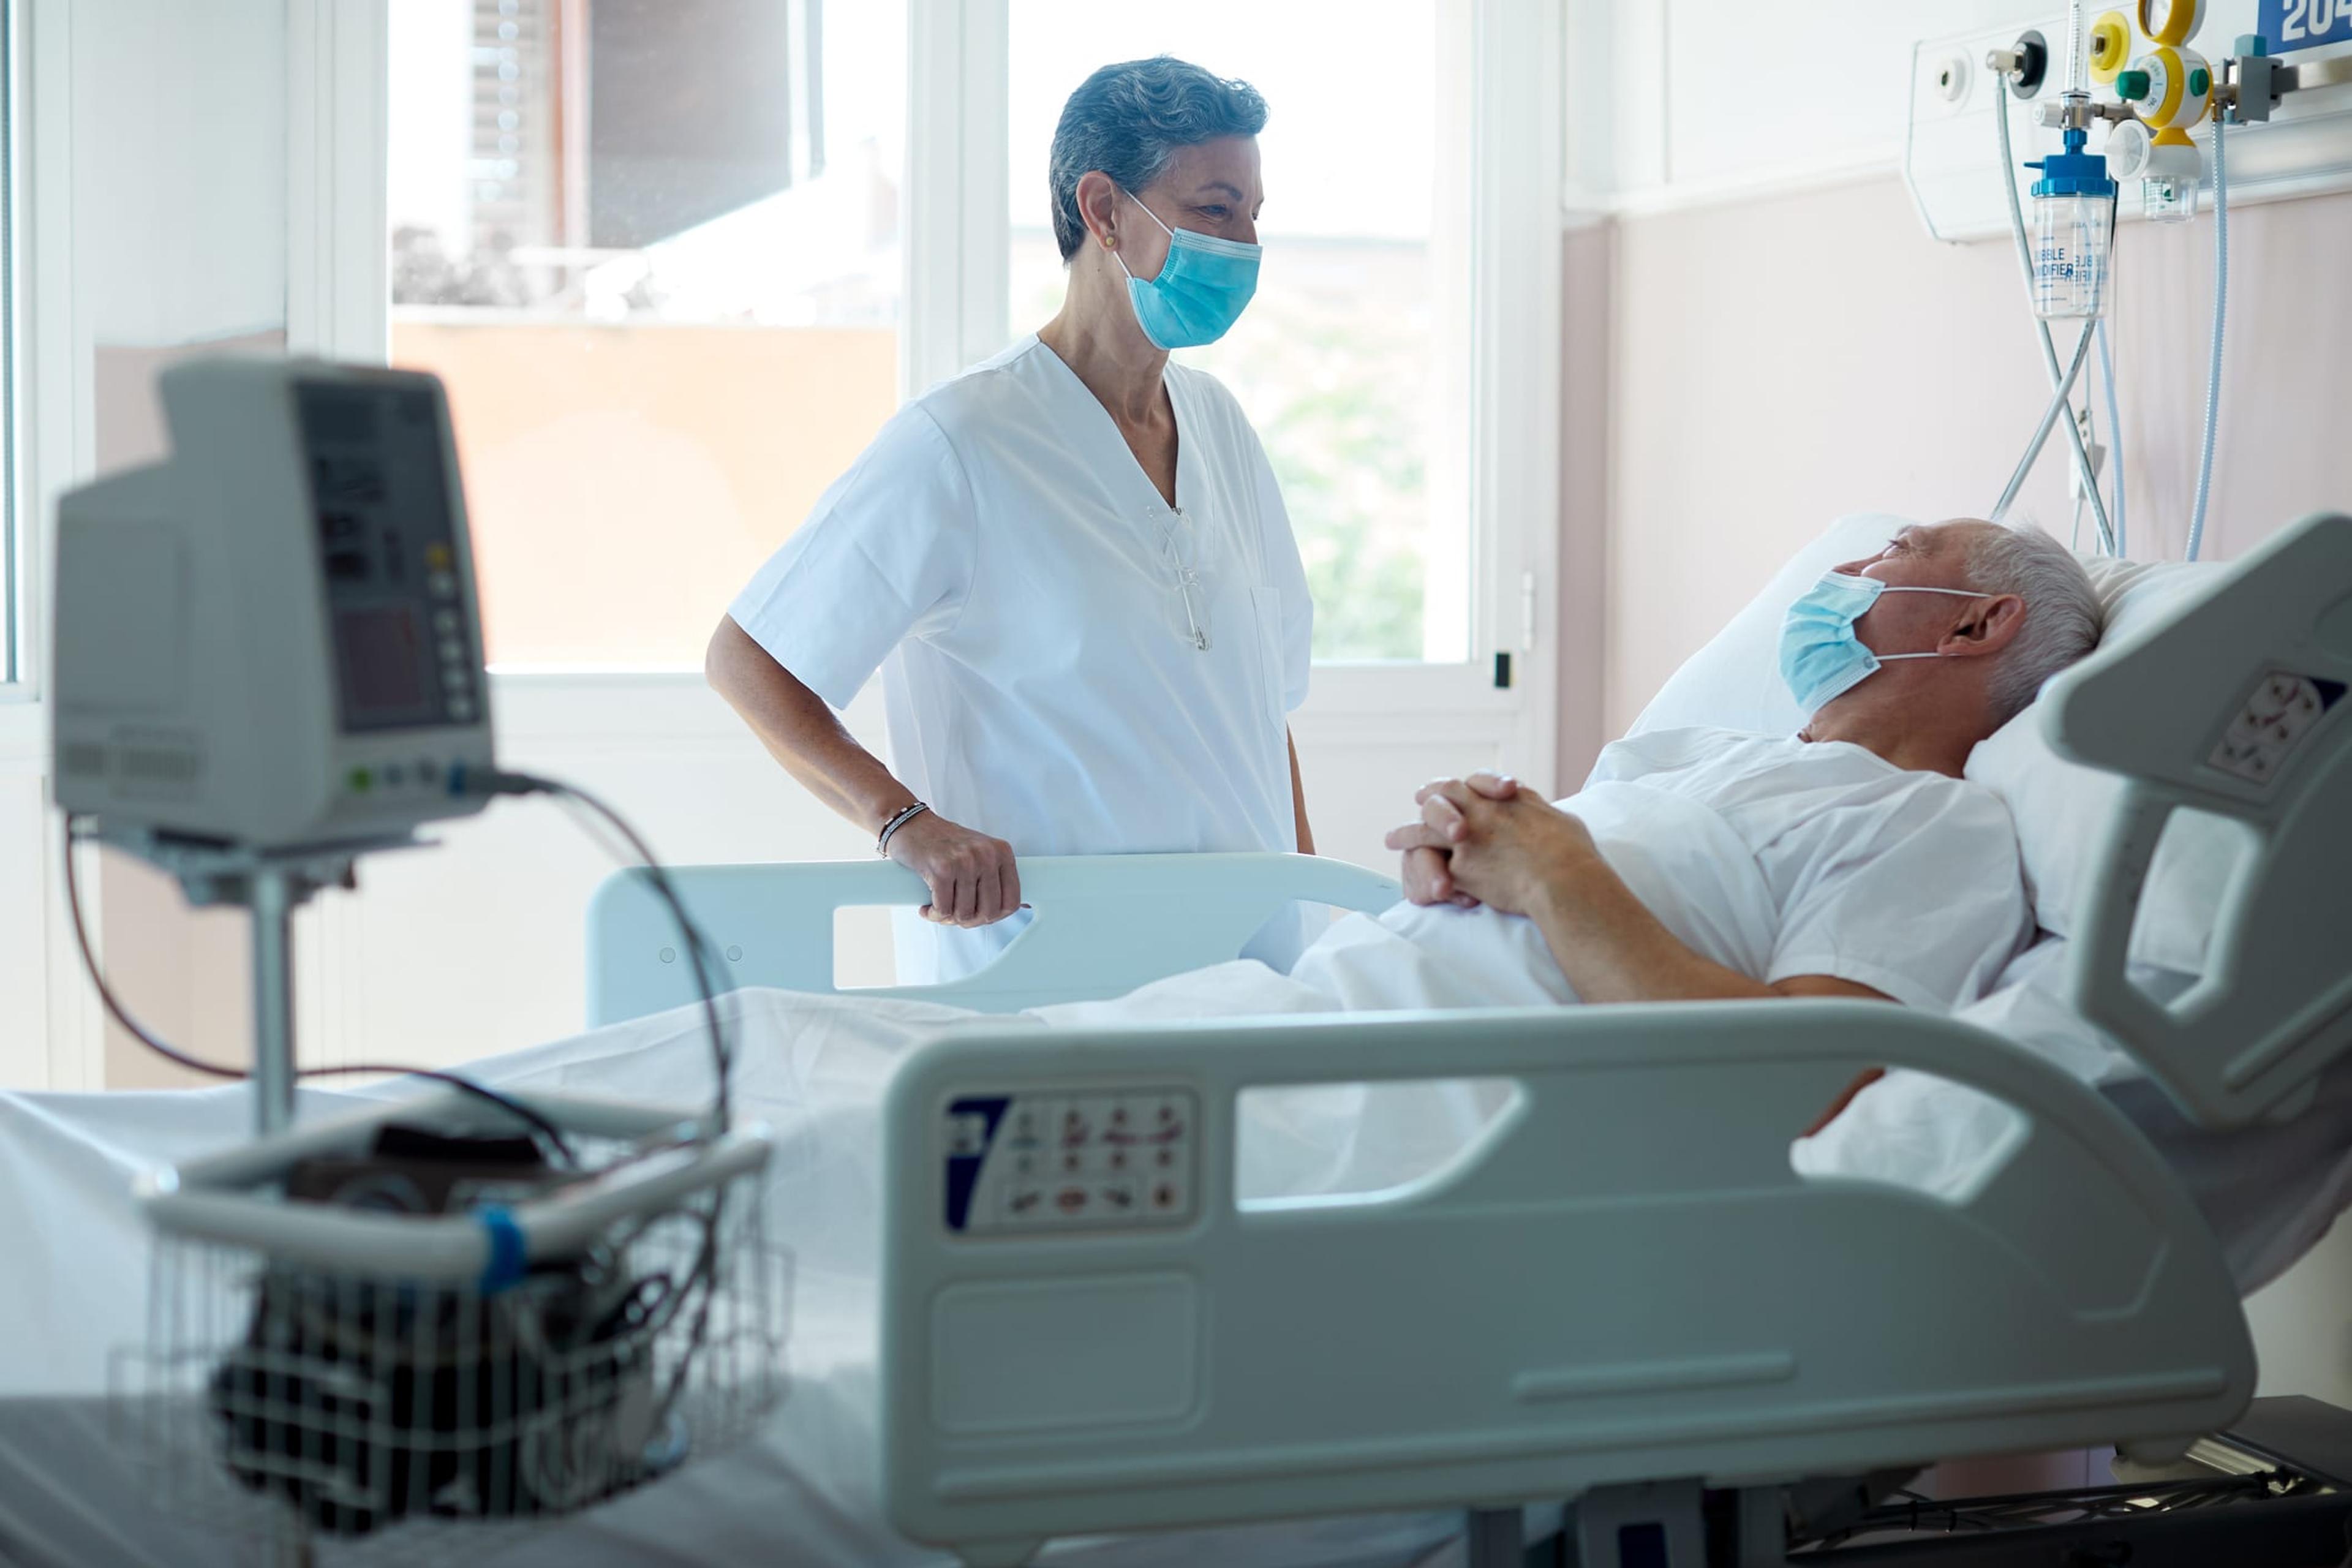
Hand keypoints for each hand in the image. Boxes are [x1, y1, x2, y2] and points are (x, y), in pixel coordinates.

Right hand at [886, 812, 1021, 926]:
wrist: (911, 824)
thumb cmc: (944, 842)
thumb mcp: (979, 852)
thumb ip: (996, 877)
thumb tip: (1022, 908)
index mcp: (1001, 852)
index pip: (1012, 901)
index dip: (996, 916)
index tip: (980, 916)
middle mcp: (986, 855)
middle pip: (988, 912)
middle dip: (970, 921)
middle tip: (955, 915)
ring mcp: (965, 862)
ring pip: (964, 914)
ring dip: (948, 918)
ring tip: (939, 909)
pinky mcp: (941, 870)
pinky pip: (943, 910)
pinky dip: (933, 914)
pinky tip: (927, 908)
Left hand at [1384, 773, 1600, 918]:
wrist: (1563, 879)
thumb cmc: (1572, 854)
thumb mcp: (1561, 820)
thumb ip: (1541, 814)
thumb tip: (1542, 814)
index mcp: (1507, 798)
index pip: (1474, 782)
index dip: (1460, 786)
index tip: (1449, 788)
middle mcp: (1482, 810)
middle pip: (1443, 795)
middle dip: (1429, 798)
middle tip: (1418, 799)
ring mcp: (1467, 837)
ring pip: (1425, 829)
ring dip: (1407, 833)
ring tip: (1392, 838)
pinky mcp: (1460, 867)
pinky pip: (1434, 867)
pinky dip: (1420, 873)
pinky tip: (1409, 876)